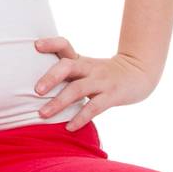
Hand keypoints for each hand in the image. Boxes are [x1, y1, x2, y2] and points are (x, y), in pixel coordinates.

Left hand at [32, 36, 157, 130]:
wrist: (138, 74)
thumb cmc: (102, 74)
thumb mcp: (84, 67)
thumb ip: (64, 72)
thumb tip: (33, 85)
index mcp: (79, 59)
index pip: (64, 45)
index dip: (50, 44)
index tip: (35, 45)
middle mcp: (88, 68)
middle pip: (67, 66)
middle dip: (50, 78)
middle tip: (36, 91)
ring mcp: (101, 81)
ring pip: (78, 89)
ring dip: (59, 102)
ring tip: (42, 114)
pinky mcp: (112, 95)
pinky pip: (94, 107)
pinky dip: (80, 118)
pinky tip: (68, 128)